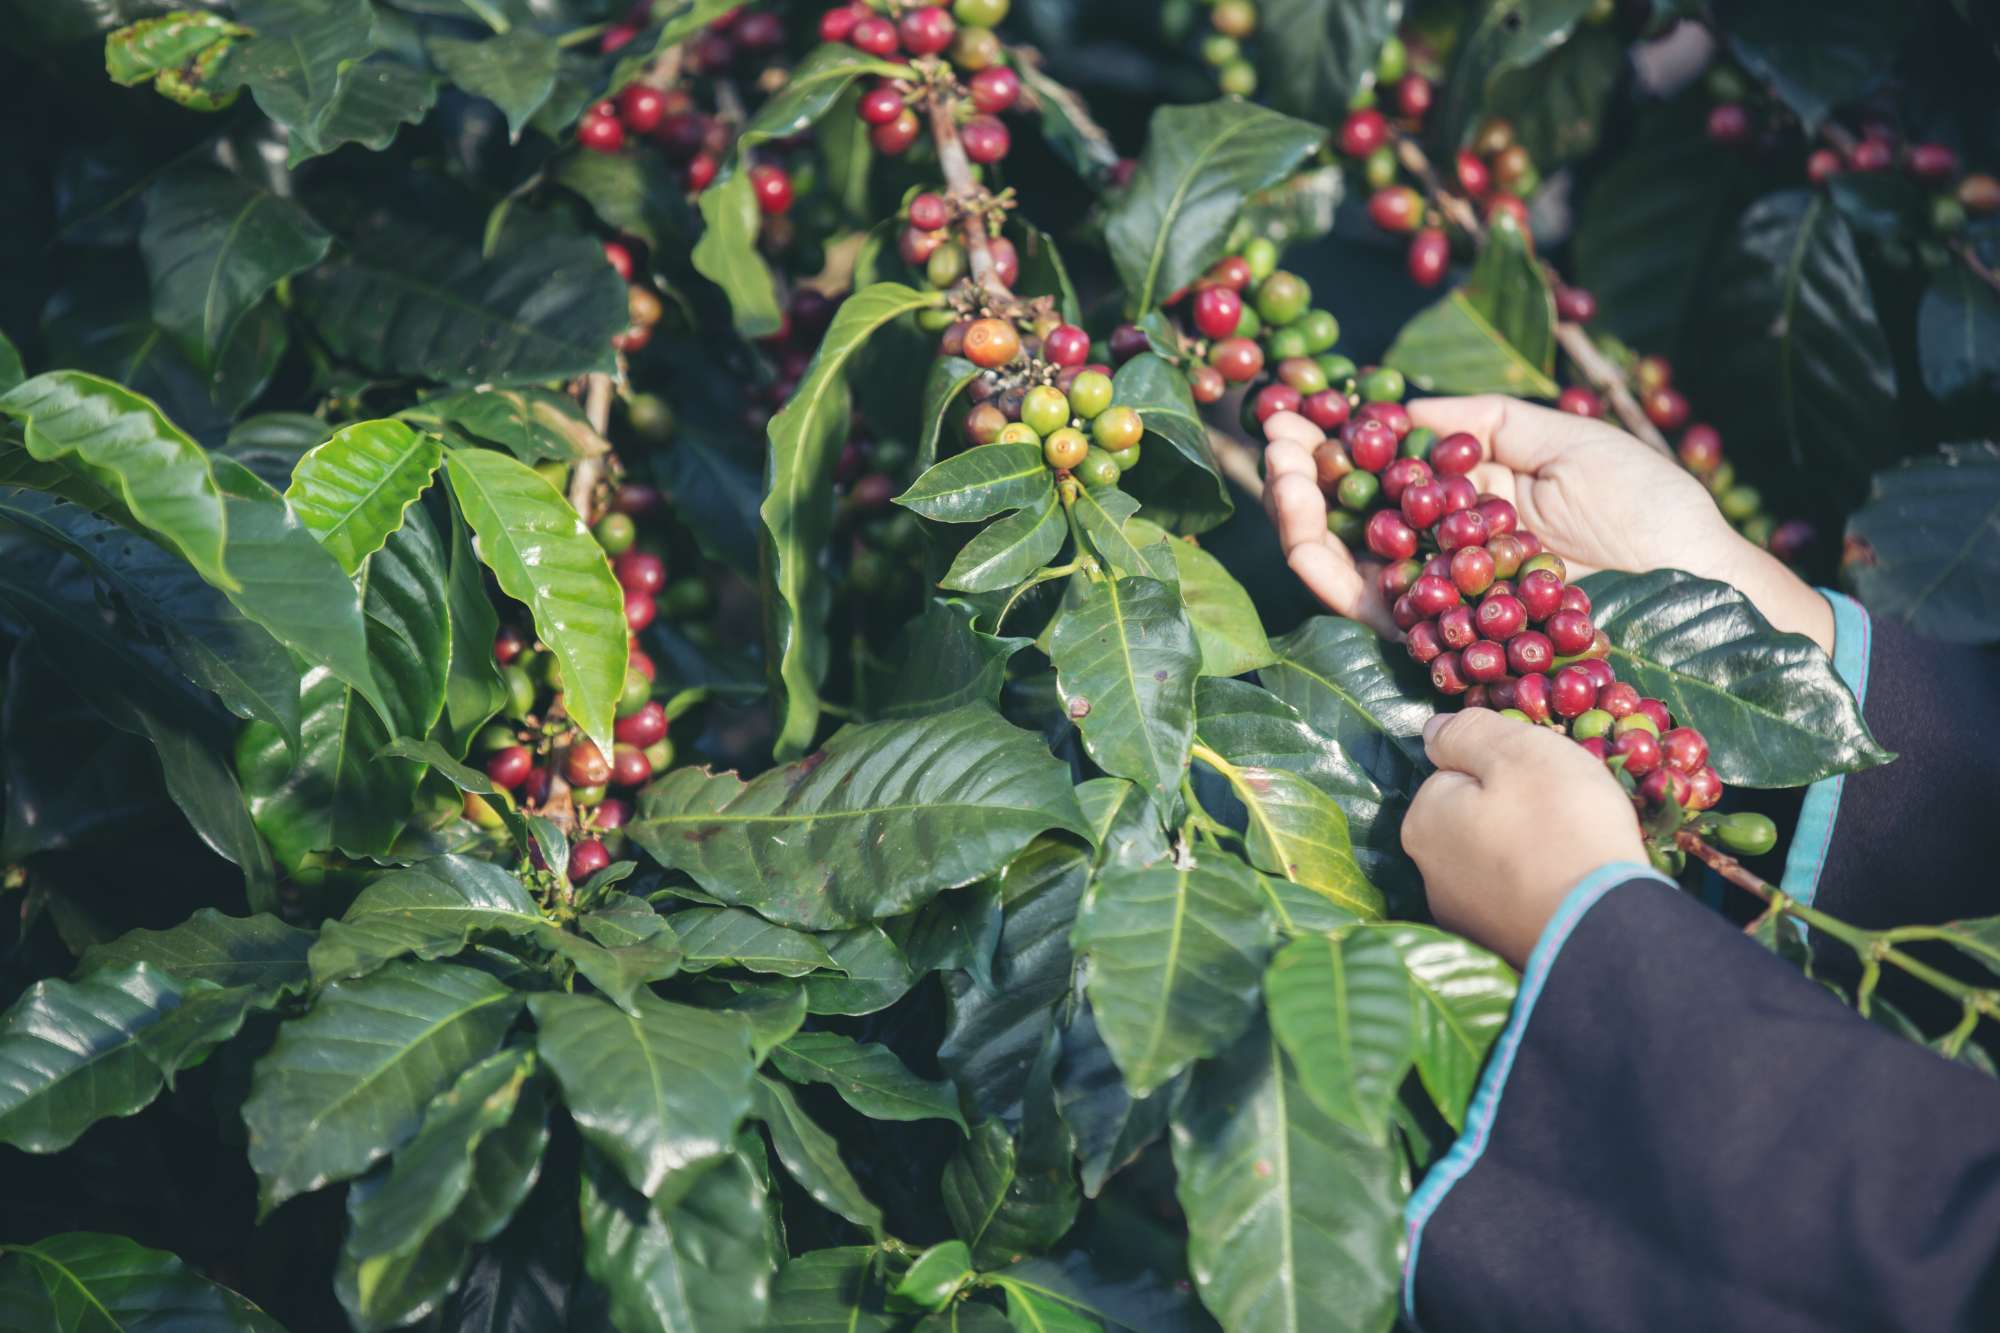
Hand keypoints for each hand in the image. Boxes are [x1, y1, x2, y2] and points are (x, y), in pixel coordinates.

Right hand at [1261, 395, 1832, 653]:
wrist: (1700, 591)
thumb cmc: (1652, 510)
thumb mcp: (1567, 439)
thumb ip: (1485, 422)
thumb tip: (1399, 408)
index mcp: (1471, 497)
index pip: (1384, 464)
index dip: (1336, 435)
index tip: (1298, 402)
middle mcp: (1443, 548)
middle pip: (1350, 511)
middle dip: (1302, 470)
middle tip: (1270, 430)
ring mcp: (1440, 596)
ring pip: (1345, 561)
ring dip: (1298, 518)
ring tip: (1278, 472)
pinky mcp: (1445, 642)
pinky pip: (1372, 613)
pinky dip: (1330, 576)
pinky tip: (1304, 537)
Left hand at [1402, 708, 1645, 967]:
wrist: (1607, 930)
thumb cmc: (1560, 826)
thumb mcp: (1517, 752)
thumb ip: (1469, 733)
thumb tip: (1434, 730)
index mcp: (1423, 823)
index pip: (1456, 774)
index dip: (1503, 769)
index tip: (1542, 780)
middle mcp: (1429, 875)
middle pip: (1475, 818)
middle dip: (1515, 811)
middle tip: (1566, 815)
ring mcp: (1463, 918)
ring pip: (1499, 859)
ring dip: (1530, 851)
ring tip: (1576, 853)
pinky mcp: (1499, 948)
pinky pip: (1521, 898)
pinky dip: (1543, 889)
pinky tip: (1573, 890)